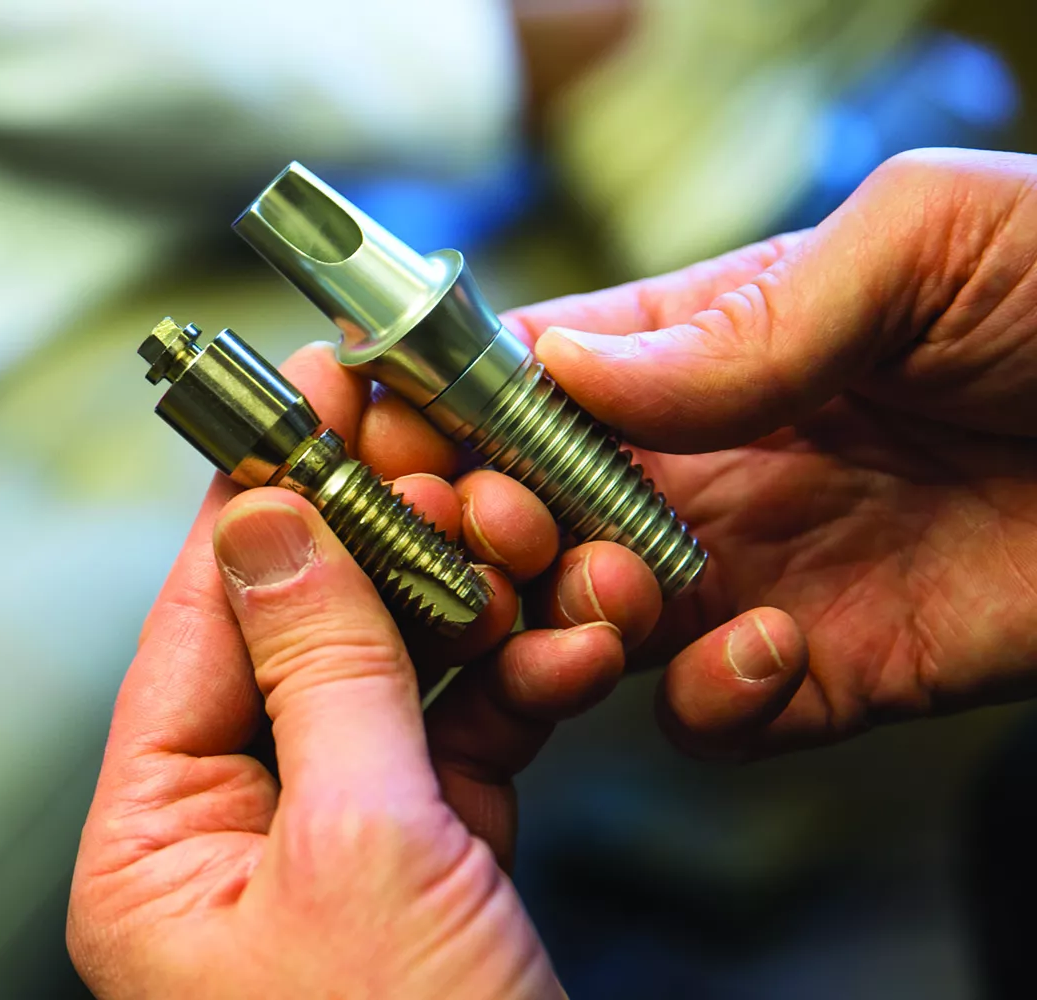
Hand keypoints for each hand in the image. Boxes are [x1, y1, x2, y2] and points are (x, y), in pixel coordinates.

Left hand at [68, 347, 663, 997]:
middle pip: (298, 637)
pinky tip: (572, 641)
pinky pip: (461, 746)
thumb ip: (323, 669)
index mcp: (152, 846)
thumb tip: (266, 518)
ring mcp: (329, 856)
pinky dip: (521, 690)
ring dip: (479, 611)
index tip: (312, 395)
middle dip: (393, 545)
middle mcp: (224, 844)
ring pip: (394, 682)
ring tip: (538, 544)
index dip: (260, 498)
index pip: (194, 626)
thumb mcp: (363, 849)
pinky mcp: (422, 875)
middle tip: (453, 452)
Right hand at [498, 147, 1036, 758]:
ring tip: (638, 588)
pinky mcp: (823, 674)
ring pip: (583, 623)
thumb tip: (558, 372)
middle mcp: (705, 462)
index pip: (524, 376)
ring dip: (570, 619)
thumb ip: (738, 319)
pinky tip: (774, 650)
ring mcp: (757, 571)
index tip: (385, 432)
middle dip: (478, 524)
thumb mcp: (919, 242)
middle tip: (501, 527)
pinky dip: (707, 702)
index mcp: (704, 345)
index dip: (439, 405)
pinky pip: (706, 718)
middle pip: (523, 509)